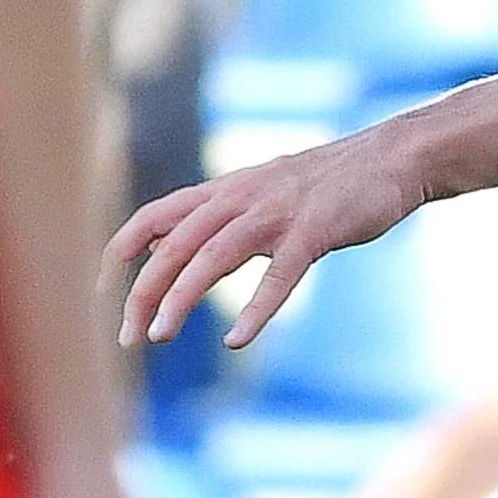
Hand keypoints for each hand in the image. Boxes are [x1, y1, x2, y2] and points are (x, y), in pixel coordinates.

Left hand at [108, 124, 432, 348]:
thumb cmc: (331, 182)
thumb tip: (164, 243)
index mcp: (227, 190)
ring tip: (160, 335)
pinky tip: (239, 339)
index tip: (102, 289)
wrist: (395, 157)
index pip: (154, 215)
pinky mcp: (316, 230)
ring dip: (180, 298)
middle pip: (174, 244)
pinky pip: (279, 274)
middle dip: (143, 291)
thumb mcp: (263, 190)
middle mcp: (242, 198)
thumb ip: (216, 215)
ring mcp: (278, 213)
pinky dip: (257, 309)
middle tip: (130, 336)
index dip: (120, 250)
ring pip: (212, 257)